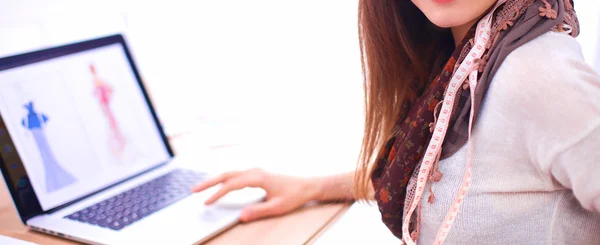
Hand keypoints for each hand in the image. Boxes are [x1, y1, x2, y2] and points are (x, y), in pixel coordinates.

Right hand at [191, 168, 318, 221]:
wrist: (307, 186)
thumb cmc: (294, 196)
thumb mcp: (277, 207)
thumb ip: (258, 211)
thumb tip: (241, 216)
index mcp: (258, 177)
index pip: (232, 184)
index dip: (218, 193)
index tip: (207, 202)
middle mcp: (255, 171)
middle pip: (226, 174)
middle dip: (209, 182)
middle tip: (193, 190)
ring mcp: (255, 171)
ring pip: (230, 173)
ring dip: (215, 180)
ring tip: (201, 189)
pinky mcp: (256, 174)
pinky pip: (236, 175)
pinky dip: (224, 180)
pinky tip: (219, 187)